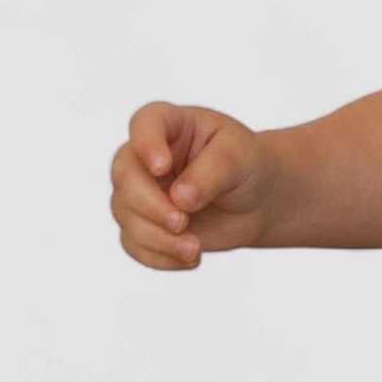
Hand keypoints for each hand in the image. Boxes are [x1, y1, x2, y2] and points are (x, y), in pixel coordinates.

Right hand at [109, 100, 277, 269]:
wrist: (257, 199)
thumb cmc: (246, 165)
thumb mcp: (239, 158)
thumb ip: (211, 173)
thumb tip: (180, 198)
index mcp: (169, 125)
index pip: (145, 124)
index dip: (146, 144)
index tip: (162, 166)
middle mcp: (145, 157)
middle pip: (124, 176)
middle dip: (150, 204)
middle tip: (182, 222)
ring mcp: (140, 192)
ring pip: (125, 215)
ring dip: (157, 237)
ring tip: (194, 248)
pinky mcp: (144, 225)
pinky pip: (134, 244)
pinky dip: (159, 257)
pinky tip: (190, 258)